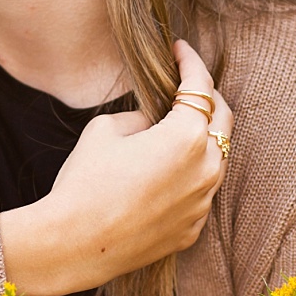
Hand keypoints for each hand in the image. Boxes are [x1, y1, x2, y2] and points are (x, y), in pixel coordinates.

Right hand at [0, 40, 233, 295]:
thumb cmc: (85, 182)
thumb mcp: (106, 129)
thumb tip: (153, 121)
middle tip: (188, 85)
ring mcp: (203, 203)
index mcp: (188, 136)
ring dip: (203, 139)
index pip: (200, 86)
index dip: (191, 62)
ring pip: (217, 159)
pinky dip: (191, 176)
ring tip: (178, 129)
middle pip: (222, 120)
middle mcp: (207, 169)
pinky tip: (167, 173)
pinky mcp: (192, 229)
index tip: (180, 50)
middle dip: (208, 97)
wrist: (73, 244)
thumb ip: (141, 117)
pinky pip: (201, 193)